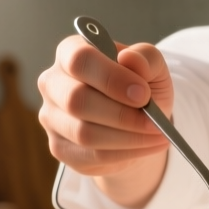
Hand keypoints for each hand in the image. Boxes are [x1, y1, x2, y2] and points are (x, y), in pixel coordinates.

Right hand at [37, 36, 173, 207]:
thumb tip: (130, 58)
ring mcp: (51, 118)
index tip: (143, 94)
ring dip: (128, 138)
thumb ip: (146, 58)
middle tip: (154, 122)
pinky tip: (147, 146)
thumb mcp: (152, 67)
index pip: (79, 60)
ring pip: (84, 133)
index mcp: (70, 52)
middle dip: (121, 114)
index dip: (111, 78)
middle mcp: (53, 83)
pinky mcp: (60, 148)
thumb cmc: (140, 86)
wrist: (137, 121)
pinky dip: (125, 153)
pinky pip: (91, 156)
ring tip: (157, 135)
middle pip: (76, 100)